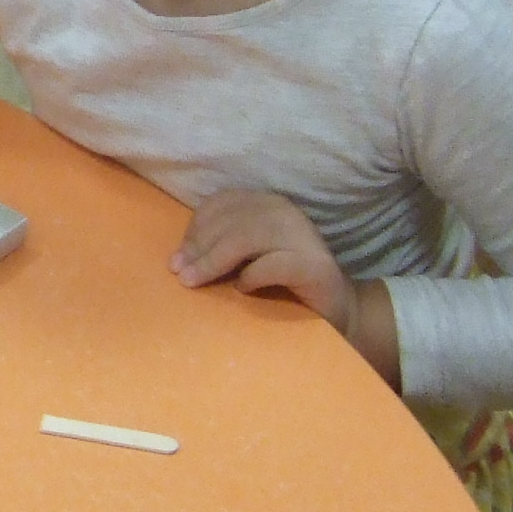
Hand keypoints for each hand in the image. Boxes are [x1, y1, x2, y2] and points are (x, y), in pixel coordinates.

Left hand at [172, 190, 401, 387]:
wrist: (335, 308)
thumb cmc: (282, 283)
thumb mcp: (246, 258)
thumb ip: (221, 249)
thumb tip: (178, 260)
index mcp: (266, 204)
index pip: (222, 204)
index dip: (195, 228)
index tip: (177, 257)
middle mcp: (285, 212)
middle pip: (231, 222)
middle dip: (199, 248)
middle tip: (180, 274)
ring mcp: (302, 236)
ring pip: (246, 238)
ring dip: (214, 262)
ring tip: (195, 282)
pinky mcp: (314, 265)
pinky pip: (272, 264)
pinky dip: (251, 276)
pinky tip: (242, 289)